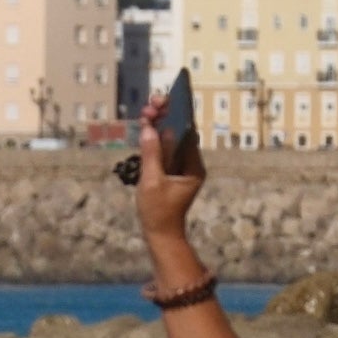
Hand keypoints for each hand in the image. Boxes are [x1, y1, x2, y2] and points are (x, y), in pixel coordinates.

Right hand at [131, 99, 207, 255]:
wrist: (161, 235)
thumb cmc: (159, 213)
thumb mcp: (152, 183)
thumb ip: (151, 155)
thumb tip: (149, 128)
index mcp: (193, 165)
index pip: (188, 132)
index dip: (176, 114)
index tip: (163, 103)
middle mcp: (190, 163)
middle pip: (179, 131)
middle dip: (165, 117)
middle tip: (150, 107)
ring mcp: (180, 166)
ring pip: (170, 138)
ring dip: (157, 125)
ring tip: (144, 114)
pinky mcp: (170, 170)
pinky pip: (164, 149)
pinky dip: (154, 138)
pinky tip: (145, 127)